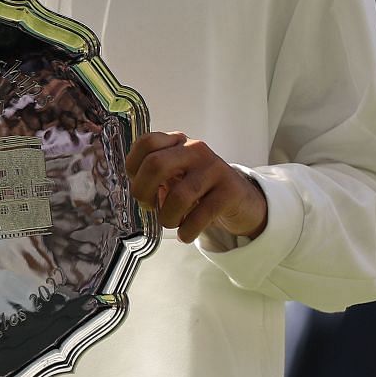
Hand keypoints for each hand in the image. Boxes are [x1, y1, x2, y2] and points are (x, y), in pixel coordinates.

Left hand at [126, 132, 267, 245]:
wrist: (241, 200)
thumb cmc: (199, 188)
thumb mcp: (176, 175)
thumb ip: (154, 176)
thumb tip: (136, 190)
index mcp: (178, 143)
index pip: (147, 142)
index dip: (134, 166)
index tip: (137, 184)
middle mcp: (195, 150)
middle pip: (156, 164)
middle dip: (143, 191)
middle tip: (147, 206)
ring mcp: (214, 169)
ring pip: (178, 196)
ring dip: (167, 217)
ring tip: (170, 222)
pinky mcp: (229, 191)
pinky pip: (200, 216)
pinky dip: (186, 231)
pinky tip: (185, 234)